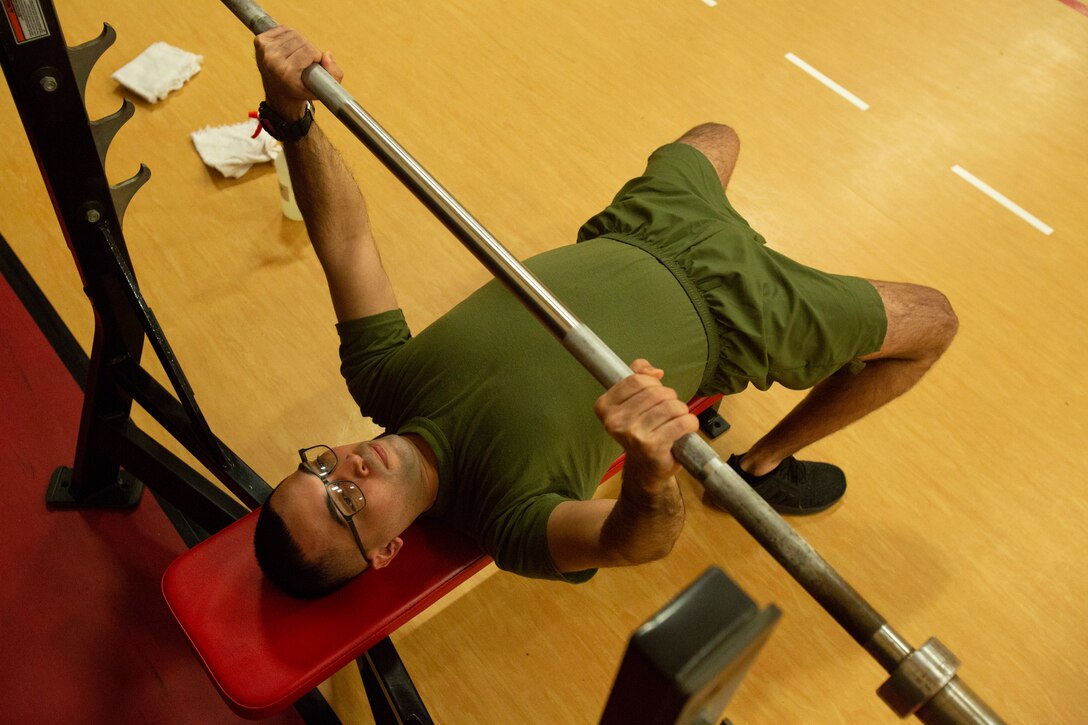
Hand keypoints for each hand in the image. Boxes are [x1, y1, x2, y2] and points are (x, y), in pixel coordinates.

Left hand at [254, 26, 343, 117]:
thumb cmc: (302, 91)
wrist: (279, 95)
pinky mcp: (260, 41)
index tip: (314, 65)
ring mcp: (264, 50)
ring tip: (298, 55)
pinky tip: (289, 48)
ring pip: (292, 33)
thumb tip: (326, 55)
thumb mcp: (324, 89)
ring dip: (300, 42)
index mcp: (285, 73)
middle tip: (306, 60)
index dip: (316, 56)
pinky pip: (283, 29)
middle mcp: (272, 61)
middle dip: (309, 48)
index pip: (309, 51)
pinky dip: (289, 36)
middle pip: (301, 40)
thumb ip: (334, 74)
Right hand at [594, 359, 698, 485]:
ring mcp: (633, 434)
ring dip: (681, 410)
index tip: (655, 393)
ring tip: (678, 419)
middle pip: (655, 392)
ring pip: (670, 405)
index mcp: (605, 406)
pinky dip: (690, 422)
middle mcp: (615, 421)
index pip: (636, 380)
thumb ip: (638, 376)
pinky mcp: (652, 446)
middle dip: (669, 397)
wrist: (645, 468)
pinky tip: (687, 427)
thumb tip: (656, 372)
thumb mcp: (632, 401)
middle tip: (669, 409)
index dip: (652, 383)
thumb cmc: (640, 431)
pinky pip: (681, 422)